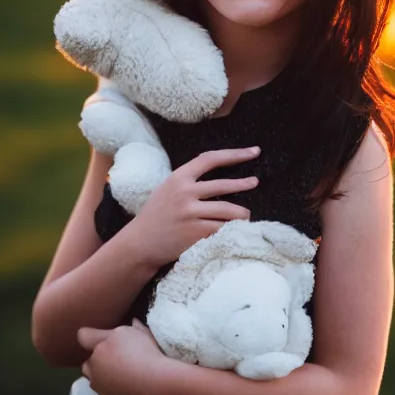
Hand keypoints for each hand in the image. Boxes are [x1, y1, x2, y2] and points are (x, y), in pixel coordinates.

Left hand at [78, 320, 172, 394]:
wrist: (154, 384)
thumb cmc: (145, 353)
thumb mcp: (139, 332)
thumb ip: (132, 327)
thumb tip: (133, 321)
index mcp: (100, 346)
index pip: (83, 336)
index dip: (89, 334)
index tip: (97, 335)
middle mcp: (94, 366)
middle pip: (87, 362)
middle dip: (96, 360)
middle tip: (114, 358)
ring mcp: (99, 386)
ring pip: (94, 380)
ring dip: (102, 376)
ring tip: (121, 374)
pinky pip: (105, 393)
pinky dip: (112, 389)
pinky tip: (127, 386)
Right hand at [132, 147, 259, 269]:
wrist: (139, 243)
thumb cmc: (156, 215)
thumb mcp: (168, 189)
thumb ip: (189, 181)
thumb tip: (219, 173)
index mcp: (178, 178)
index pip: (210, 159)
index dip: (234, 154)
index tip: (253, 151)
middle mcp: (184, 193)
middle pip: (223, 185)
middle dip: (243, 183)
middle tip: (255, 182)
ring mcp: (190, 214)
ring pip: (228, 210)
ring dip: (241, 214)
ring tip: (246, 215)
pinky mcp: (194, 233)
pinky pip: (222, 229)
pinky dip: (232, 229)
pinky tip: (237, 230)